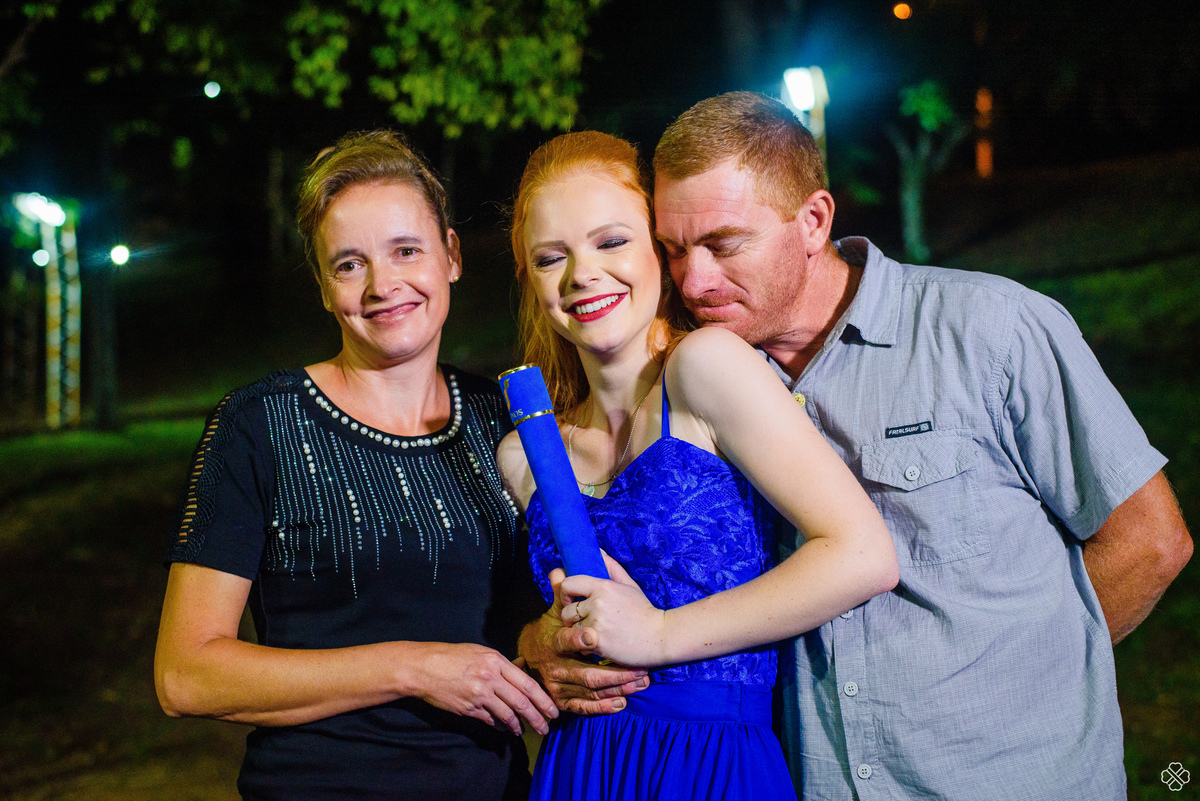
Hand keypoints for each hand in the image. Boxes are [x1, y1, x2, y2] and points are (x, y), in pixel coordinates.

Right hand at [408, 642, 557, 734]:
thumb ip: (502, 663)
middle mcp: (489, 678)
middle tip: (546, 727)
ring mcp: (479, 695)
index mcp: (495, 661)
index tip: (553, 710)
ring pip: (507, 714)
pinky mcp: (468, 709)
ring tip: (525, 730)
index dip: (543, 699)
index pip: (527, 683)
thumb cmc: (451, 656)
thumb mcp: (479, 652)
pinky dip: (500, 725)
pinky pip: (490, 720)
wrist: (423, 668)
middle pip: (521, 702)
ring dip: (519, 725)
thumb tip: (522, 668)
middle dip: (537, 717)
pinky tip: (505, 727)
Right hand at [517, 567, 648, 714]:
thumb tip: (560, 570)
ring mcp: (558, 687)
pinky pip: (585, 708)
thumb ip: (563, 593)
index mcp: (553, 642)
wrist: (532, 657)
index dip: (578, 640)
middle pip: (588, 674)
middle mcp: (554, 668)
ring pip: (592, 692)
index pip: (565, 642)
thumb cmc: (552, 629)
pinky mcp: (563, 702)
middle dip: (617, 674)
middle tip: (641, 671)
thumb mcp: (555, 612)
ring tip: (641, 682)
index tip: (595, 637)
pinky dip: (604, 707)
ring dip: (618, 689)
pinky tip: (622, 702)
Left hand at [559, 555, 669, 668]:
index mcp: (603, 586)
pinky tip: (598, 644)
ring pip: (572, 627)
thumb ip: (612, 567)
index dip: (565, 592)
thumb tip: (598, 551)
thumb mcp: (630, 585)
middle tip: (581, 620)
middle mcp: (597, 603)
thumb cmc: (644, 611)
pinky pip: (579, 643)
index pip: (569, 583)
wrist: (659, 636)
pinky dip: (585, 645)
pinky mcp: (598, 642)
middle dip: (570, 616)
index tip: (570, 600)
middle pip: (566, 609)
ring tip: (593, 633)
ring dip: (578, 631)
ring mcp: (597, 623)